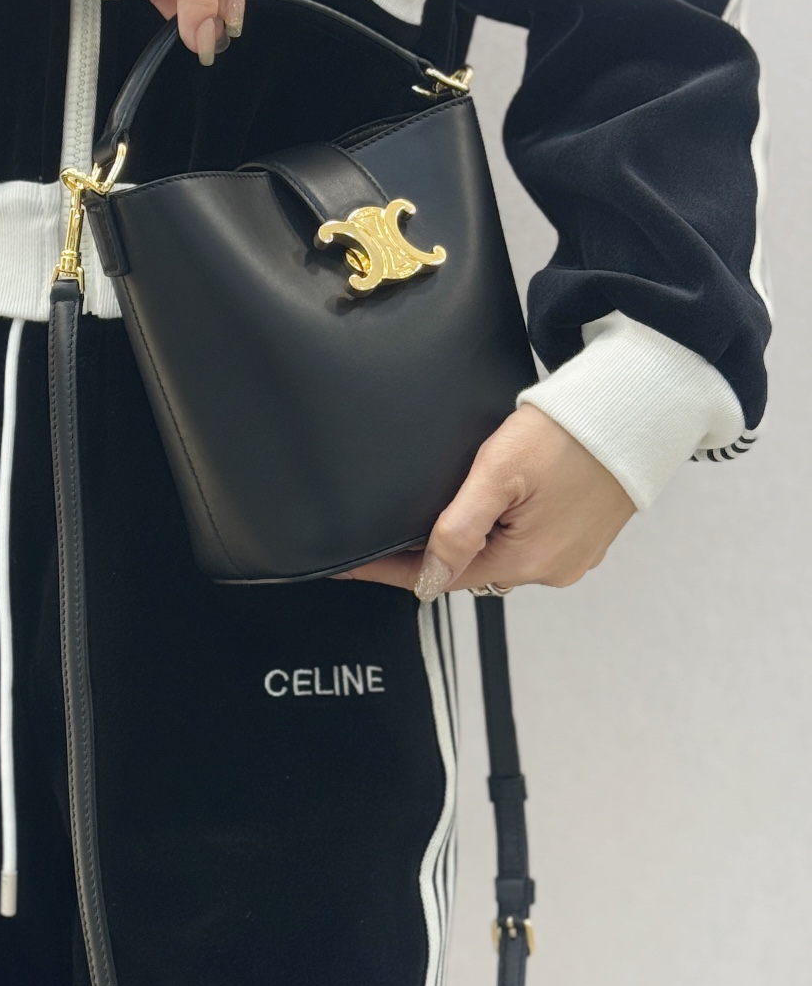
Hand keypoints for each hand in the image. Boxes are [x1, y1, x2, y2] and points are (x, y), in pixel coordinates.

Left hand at [340, 405, 635, 598]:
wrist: (634, 408)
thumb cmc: (569, 432)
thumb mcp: (499, 472)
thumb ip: (459, 527)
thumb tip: (428, 575)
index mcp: (528, 560)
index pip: (440, 577)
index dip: (392, 570)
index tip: (351, 568)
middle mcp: (553, 569)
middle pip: (471, 570)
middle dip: (430, 555)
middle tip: (388, 536)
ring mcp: (573, 556)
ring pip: (501, 558)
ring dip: (471, 542)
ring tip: (438, 516)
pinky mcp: (586, 539)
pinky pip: (530, 545)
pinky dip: (504, 533)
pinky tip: (494, 509)